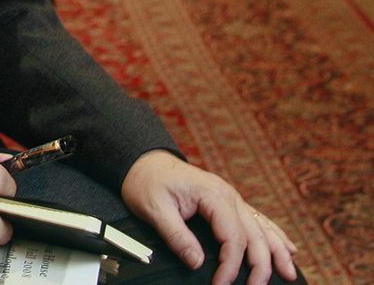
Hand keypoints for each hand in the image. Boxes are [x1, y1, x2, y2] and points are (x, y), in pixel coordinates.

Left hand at [121, 150, 297, 284]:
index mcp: (212, 194)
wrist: (144, 161)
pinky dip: (274, 235)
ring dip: (277, 252)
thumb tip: (197, 262)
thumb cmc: (147, 182)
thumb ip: (176, 235)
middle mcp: (227, 194)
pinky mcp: (228, 201)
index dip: (231, 265)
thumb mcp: (154, 208)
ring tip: (289, 274)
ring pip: (262, 227)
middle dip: (260, 266)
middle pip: (254, 235)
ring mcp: (231, 196)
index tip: (221, 284)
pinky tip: (288, 249)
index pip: (233, 236)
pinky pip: (257, 219)